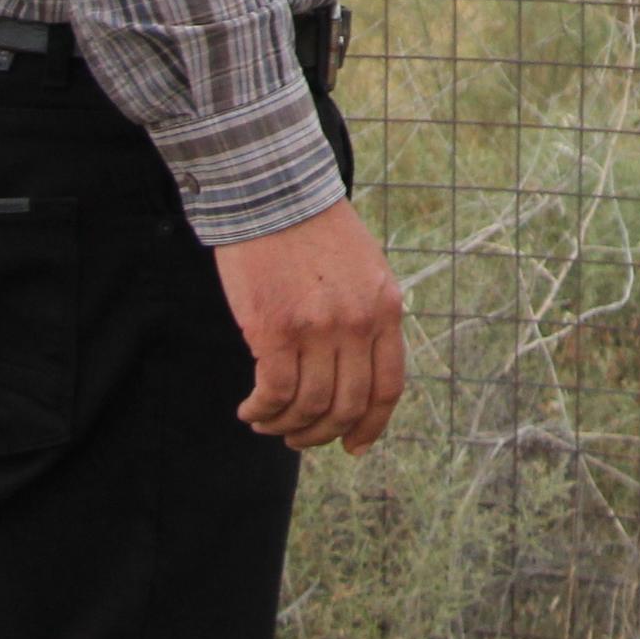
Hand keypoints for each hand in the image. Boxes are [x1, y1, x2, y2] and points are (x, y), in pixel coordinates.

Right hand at [214, 202, 407, 453]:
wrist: (275, 192)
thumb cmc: (313, 230)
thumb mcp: (365, 270)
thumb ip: (367, 316)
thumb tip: (357, 372)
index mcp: (386, 308)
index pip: (388, 387)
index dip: (371, 426)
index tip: (353, 446)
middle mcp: (359, 323)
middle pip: (347, 406)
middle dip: (320, 434)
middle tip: (296, 437)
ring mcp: (319, 328)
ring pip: (309, 407)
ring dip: (285, 426)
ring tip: (266, 422)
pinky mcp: (276, 329)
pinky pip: (275, 393)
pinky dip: (262, 411)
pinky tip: (251, 409)